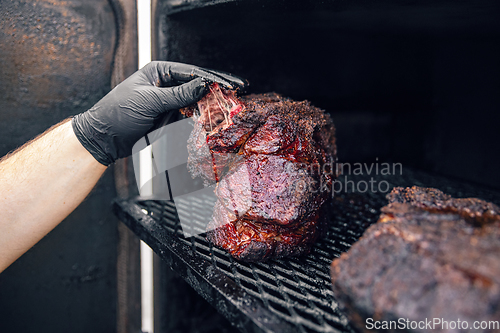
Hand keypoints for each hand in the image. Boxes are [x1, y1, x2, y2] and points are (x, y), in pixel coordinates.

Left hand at [72, 61, 246, 165]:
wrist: (104, 138)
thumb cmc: (118, 114)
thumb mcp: (150, 101)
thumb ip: (178, 94)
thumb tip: (203, 85)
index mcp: (158, 71)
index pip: (191, 72)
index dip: (212, 78)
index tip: (230, 83)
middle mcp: (164, 83)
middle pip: (196, 84)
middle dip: (215, 88)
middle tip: (237, 91)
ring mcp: (167, 100)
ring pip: (195, 99)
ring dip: (211, 103)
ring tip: (230, 105)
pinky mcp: (167, 115)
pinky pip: (188, 113)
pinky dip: (201, 115)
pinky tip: (214, 116)